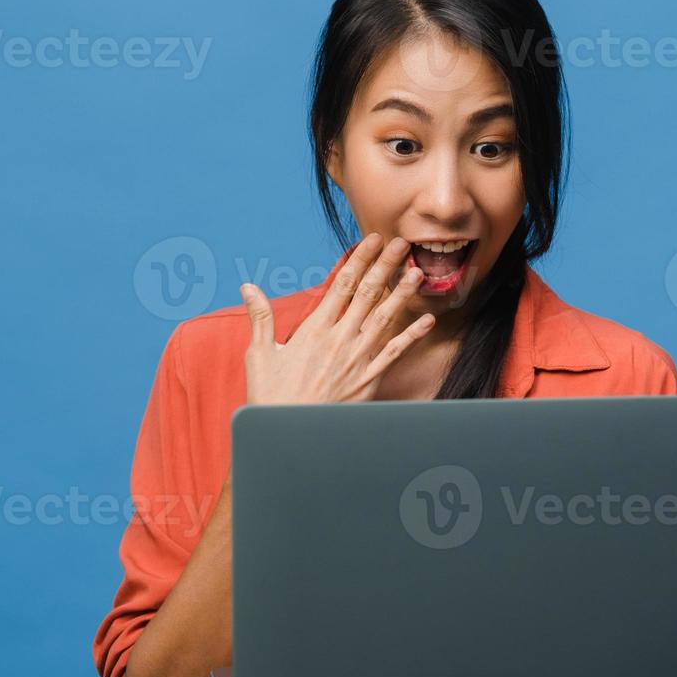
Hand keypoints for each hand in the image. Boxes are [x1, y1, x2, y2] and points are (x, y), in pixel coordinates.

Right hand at [238, 233, 433, 405]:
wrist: (288, 435)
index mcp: (314, 330)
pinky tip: (427, 321)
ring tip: (417, 271)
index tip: (370, 240)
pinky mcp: (369, 380)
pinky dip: (412, 336)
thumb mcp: (259, 355)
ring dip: (403, 293)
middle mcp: (340, 340)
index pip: (342, 285)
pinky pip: (394, 353)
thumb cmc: (270, 397)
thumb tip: (248, 287)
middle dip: (386, 266)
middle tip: (402, 243)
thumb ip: (260, 318)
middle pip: (368, 294)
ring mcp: (357, 359)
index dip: (359, 260)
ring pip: (385, 318)